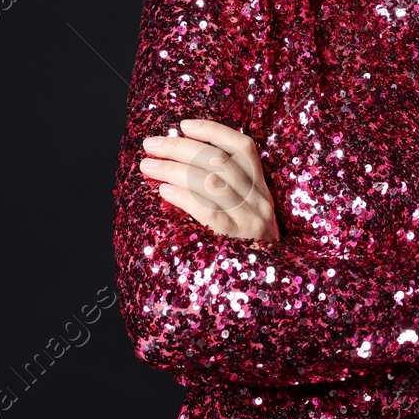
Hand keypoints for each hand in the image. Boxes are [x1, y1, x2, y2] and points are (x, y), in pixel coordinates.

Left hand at [140, 119, 281, 241]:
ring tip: (148, 166)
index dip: (213, 130)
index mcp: (263, 191)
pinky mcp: (236, 241)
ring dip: (173, 168)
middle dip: (180, 147)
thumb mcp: (249, 218)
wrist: (270, 293)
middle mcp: (259, 201)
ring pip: (211, 182)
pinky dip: (184, 196)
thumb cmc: (250, 253)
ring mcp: (250, 220)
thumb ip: (229, 194)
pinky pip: (208, 211)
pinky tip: (164, 190)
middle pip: (219, 160)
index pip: (244, 147)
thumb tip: (183, 168)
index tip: (183, 124)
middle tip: (150, 144)